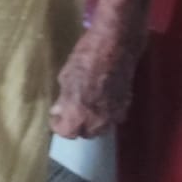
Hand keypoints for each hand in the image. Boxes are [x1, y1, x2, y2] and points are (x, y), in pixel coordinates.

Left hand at [49, 24, 142, 138]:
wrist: (116, 47)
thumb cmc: (85, 58)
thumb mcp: (66, 76)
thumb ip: (63, 99)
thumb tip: (59, 110)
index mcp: (79, 115)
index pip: (66, 133)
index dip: (58, 124)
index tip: (56, 115)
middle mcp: (97, 122)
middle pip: (84, 133)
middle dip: (75, 124)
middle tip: (69, 109)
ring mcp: (114, 116)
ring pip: (100, 128)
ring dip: (90, 121)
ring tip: (84, 105)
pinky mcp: (126, 107)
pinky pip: (112, 118)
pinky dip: (104, 113)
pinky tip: (100, 99)